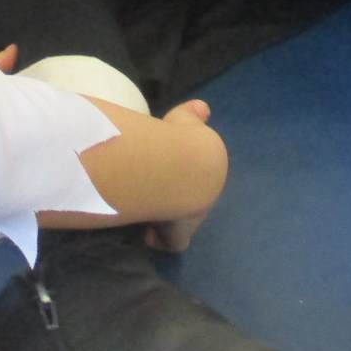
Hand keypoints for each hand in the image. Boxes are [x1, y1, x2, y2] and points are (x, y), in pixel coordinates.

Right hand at [146, 99, 215, 252]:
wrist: (181, 168)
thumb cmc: (181, 140)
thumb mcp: (185, 120)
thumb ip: (191, 115)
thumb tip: (202, 107)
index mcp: (207, 172)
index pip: (201, 183)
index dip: (185, 183)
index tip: (168, 180)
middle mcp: (204, 197)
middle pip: (189, 205)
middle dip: (173, 201)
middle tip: (151, 194)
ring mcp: (193, 219)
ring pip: (178, 224)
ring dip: (163, 218)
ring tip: (142, 210)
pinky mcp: (177, 235)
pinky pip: (168, 242)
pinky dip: (156, 239)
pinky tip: (143, 229)